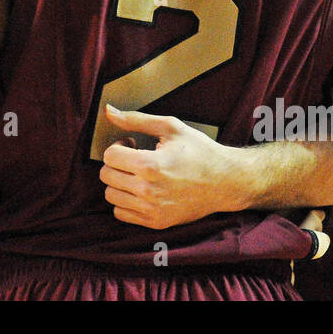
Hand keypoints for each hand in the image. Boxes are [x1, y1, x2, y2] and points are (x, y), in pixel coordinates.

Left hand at [98, 105, 259, 228]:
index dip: (118, 146)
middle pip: (106, 176)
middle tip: (134, 157)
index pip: (109, 156)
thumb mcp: (171, 127)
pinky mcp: (156, 222)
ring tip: (138, 174)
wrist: (226, 182)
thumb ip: (135, 119)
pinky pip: (121, 213)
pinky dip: (125, 201)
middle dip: (117, 163)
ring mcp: (152, 209)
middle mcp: (148, 191)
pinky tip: (140, 189)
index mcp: (150, 165)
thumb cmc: (200, 151)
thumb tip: (108, 111)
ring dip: (119, 182)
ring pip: (111, 195)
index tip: (132, 144)